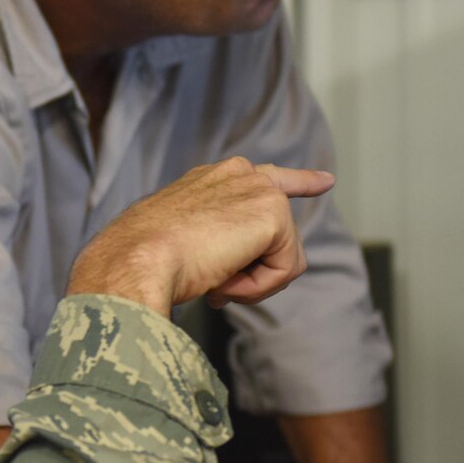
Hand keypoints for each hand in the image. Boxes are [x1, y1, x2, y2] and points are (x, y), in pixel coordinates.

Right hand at [66, 158, 333, 315]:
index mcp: (213, 178)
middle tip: (218, 283)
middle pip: (281, 232)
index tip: (325, 181)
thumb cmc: (146, 258)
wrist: (138, 259)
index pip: (266, 177)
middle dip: (258, 271)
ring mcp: (259, 189)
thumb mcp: (179, 240)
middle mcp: (240, 174)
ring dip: (250, 283)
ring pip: (281, 260)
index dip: (300, 181)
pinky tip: (223, 280)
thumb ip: (212, 241)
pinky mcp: (273, 213)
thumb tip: (224, 274)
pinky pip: (284, 271)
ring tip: (211, 280)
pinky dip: (256, 288)